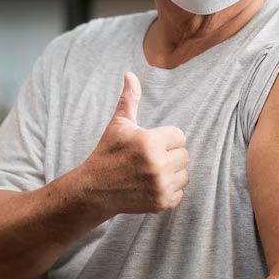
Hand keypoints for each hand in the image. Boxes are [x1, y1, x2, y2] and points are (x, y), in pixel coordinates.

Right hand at [80, 72, 189, 215]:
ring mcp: (160, 186)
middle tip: (149, 159)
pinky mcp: (162, 203)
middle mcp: (158, 165)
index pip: (179, 136)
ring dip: (172, 173)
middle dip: (169, 155)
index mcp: (150, 142)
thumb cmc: (108, 153)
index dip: (165, 139)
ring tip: (150, 172)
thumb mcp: (118, 125)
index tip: (149, 144)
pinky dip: (170, 190)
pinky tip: (151, 185)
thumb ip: (130, 100)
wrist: (94, 190)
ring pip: (184, 174)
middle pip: (184, 155)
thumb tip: (130, 74)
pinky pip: (180, 192)